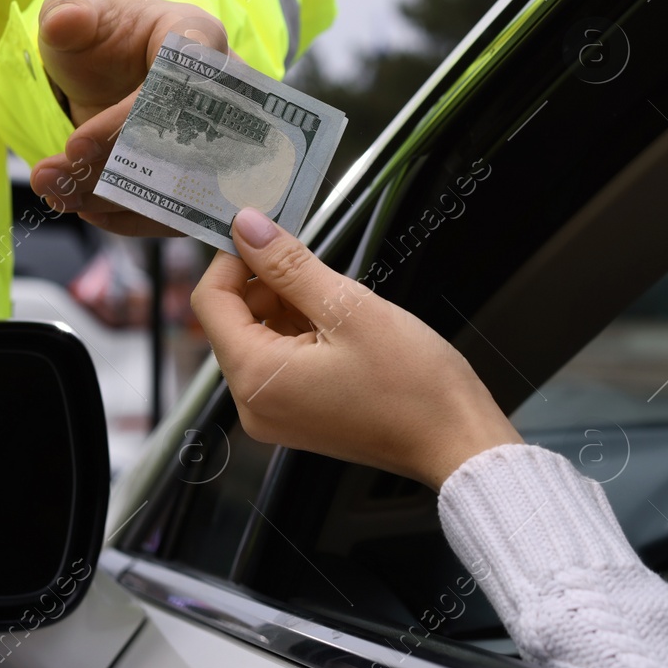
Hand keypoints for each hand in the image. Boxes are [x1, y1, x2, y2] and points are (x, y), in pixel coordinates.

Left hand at [29, 0, 226, 236]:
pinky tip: (86, 209)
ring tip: (60, 195)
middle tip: (62, 176)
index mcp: (198, 37)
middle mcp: (222, 91)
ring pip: (181, 181)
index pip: (180, 81)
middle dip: (117, 169)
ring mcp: (217, 137)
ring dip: (118, 198)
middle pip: (183, 142)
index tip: (74, 146)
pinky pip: (180, 207)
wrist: (111, 66)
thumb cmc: (104, 34)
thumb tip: (66, 21)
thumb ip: (69, 14)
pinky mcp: (203, 173)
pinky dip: (132, 215)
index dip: (128, 121)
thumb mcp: (78, 13)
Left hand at [190, 208, 522, 490]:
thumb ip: (290, 265)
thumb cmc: (414, 385)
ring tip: (340, 300)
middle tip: (316, 265)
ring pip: (260, 338)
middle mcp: (254, 404)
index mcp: (257, 378)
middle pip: (233, 320)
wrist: (456, 440)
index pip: (211, 302)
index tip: (264, 231)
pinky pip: (281, 362)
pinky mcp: (298, 416)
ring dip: (289, 306)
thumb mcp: (350, 308)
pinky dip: (302, 333)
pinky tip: (342, 324)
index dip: (232, 259)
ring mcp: (275, 414)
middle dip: (267, 283)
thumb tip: (247, 226)